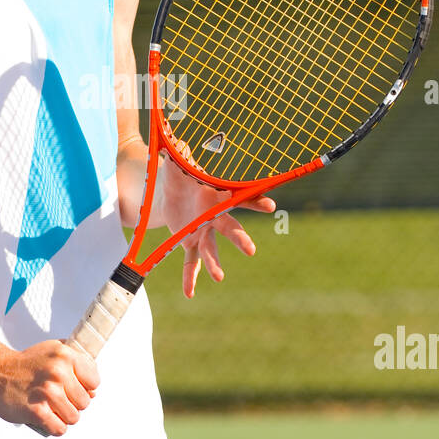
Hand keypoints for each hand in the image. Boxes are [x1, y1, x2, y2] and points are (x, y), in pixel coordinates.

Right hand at [0, 340, 99, 437]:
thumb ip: (76, 363)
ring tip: (50, 408)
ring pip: (74, 417)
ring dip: (63, 416)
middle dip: (72, 403)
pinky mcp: (37, 412)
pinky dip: (53, 427)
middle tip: (56, 399)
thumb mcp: (53, 350)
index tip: (73, 387)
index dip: (85, 387)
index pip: (94, 381)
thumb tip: (93, 390)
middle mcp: (58, 373)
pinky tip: (45, 418)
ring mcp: (48, 393)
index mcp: (65, 356)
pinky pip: (60, 429)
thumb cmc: (24, 364)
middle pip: (85, 402)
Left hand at [157, 151, 275, 297]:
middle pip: (231, 228)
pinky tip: (190, 293)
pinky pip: (191, 262)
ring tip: (219, 277)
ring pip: (211, 249)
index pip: (243, 198)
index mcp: (218, 196)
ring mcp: (203, 232)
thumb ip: (181, 155)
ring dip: (215, 263)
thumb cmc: (180, 175)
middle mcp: (215, 217)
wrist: (168, 193)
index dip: (257, 202)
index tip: (270, 205)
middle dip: (240, 239)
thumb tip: (179, 144)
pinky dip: (190, 277)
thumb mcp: (178, 164)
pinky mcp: (189, 243)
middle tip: (250, 250)